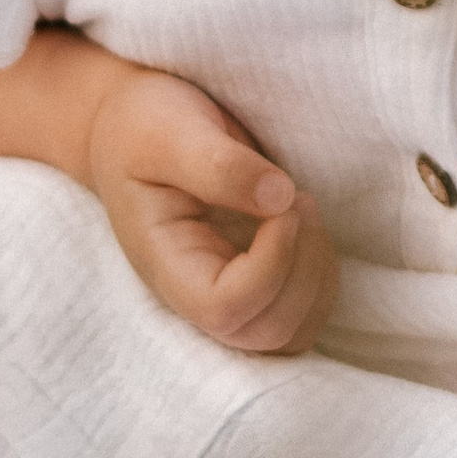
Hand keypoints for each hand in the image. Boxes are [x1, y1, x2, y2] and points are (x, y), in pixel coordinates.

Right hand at [82, 67, 337, 355]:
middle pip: (266, 331)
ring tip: (302, 208)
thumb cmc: (144, 125)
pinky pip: (303, 313)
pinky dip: (322, 275)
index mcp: (167, 263)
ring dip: (318, 274)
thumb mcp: (168, 132)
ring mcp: (228, 293)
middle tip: (298, 202)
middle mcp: (197, 290)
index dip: (271, 267)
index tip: (284, 206)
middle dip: (303, 270)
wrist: (133, 126)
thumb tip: (281, 198)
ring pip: (292, 332)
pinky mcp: (255, 283)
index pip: (225, 309)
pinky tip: (305, 224)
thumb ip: (218, 165)